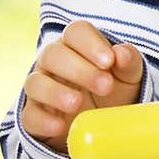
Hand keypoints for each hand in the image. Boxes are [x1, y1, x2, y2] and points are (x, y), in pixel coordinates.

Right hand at [22, 19, 143, 151]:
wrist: (102, 125)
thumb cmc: (113, 90)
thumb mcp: (128, 77)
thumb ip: (129, 62)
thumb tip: (122, 54)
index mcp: (76, 45)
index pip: (76, 32)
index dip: (91, 43)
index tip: (109, 61)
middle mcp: (52, 62)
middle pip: (53, 54)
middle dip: (79, 70)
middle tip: (105, 86)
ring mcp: (40, 88)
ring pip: (35, 83)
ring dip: (55, 92)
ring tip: (77, 103)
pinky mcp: (34, 116)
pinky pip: (29, 116)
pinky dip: (43, 121)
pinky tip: (60, 126)